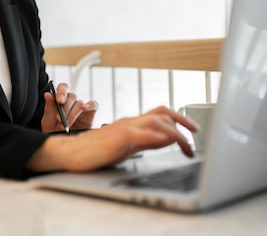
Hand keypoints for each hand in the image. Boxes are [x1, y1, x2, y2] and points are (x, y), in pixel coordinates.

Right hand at [27, 106, 197, 171]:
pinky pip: (138, 134)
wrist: (71, 153)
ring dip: (173, 131)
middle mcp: (130, 122)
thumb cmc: (96, 151)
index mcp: (133, 123)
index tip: (193, 131)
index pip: (161, 114)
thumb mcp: (127, 147)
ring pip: (154, 121)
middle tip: (196, 135)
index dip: (180, 119)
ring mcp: (123, 129)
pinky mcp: (116, 139)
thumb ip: (146, 141)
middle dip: (183, 122)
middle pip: (162, 113)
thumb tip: (166, 140)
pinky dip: (153, 137)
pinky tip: (164, 142)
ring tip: (186, 144)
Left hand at [40, 82, 97, 133]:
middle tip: (60, 119)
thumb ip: (48, 109)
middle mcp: (71, 102)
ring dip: (73, 113)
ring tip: (67, 125)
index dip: (61, 92)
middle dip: (65, 108)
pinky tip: (84, 109)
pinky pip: (93, 105)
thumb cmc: (55, 133)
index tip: (59, 100)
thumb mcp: (48, 123)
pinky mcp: (90, 114)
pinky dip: (90, 105)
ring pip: (79, 103)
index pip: (62, 88)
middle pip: (71, 96)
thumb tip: (48, 94)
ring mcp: (81, 107)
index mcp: (60, 100)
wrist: (64, 146)